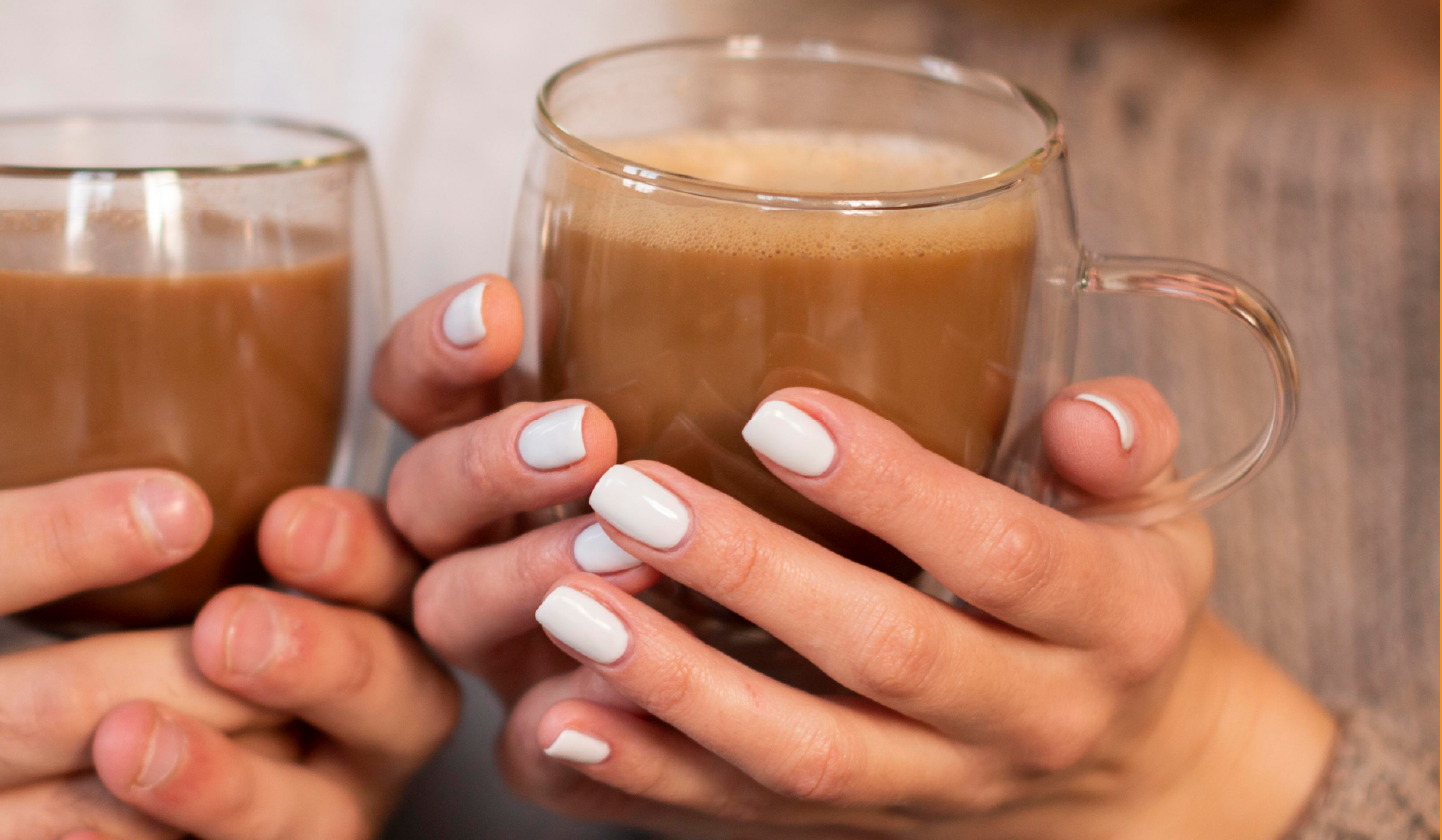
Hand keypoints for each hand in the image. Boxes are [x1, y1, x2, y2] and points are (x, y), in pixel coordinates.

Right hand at [0, 470, 455, 839]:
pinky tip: (243, 800)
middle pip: (49, 705)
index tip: (186, 501)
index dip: (62, 533)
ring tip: (307, 707)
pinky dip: (173, 838)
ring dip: (219, 763)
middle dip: (200, 668)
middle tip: (302, 623)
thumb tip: (180, 484)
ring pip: (93, 818)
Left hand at [361, 275, 1335, 837]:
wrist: (1125, 770)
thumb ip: (1126, 447)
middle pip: (884, 654)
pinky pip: (744, 813)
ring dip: (675, 683)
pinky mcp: (855, 828)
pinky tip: (559, 715)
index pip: (1005, 554)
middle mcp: (1025, 720)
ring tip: (567, 600)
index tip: (778, 413)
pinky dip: (647, 773)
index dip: (893, 489)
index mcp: (1111, 622)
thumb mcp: (1155, 516)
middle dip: (750, 573)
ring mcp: (935, 788)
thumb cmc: (1113, 596)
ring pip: (801, 753)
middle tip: (633, 493)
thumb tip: (1086, 412)